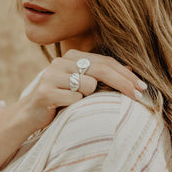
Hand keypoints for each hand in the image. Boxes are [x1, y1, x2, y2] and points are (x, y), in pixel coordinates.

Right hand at [21, 49, 146, 131]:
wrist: (29, 115)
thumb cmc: (61, 101)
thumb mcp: (83, 87)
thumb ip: (102, 77)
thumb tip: (131, 70)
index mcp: (71, 56)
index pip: (105, 61)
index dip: (125, 74)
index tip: (142, 87)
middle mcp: (61, 62)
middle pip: (100, 70)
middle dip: (123, 83)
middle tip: (138, 95)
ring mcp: (51, 75)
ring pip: (88, 86)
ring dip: (89, 99)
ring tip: (76, 104)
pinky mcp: (45, 91)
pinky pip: (74, 99)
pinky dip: (75, 107)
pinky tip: (64, 109)